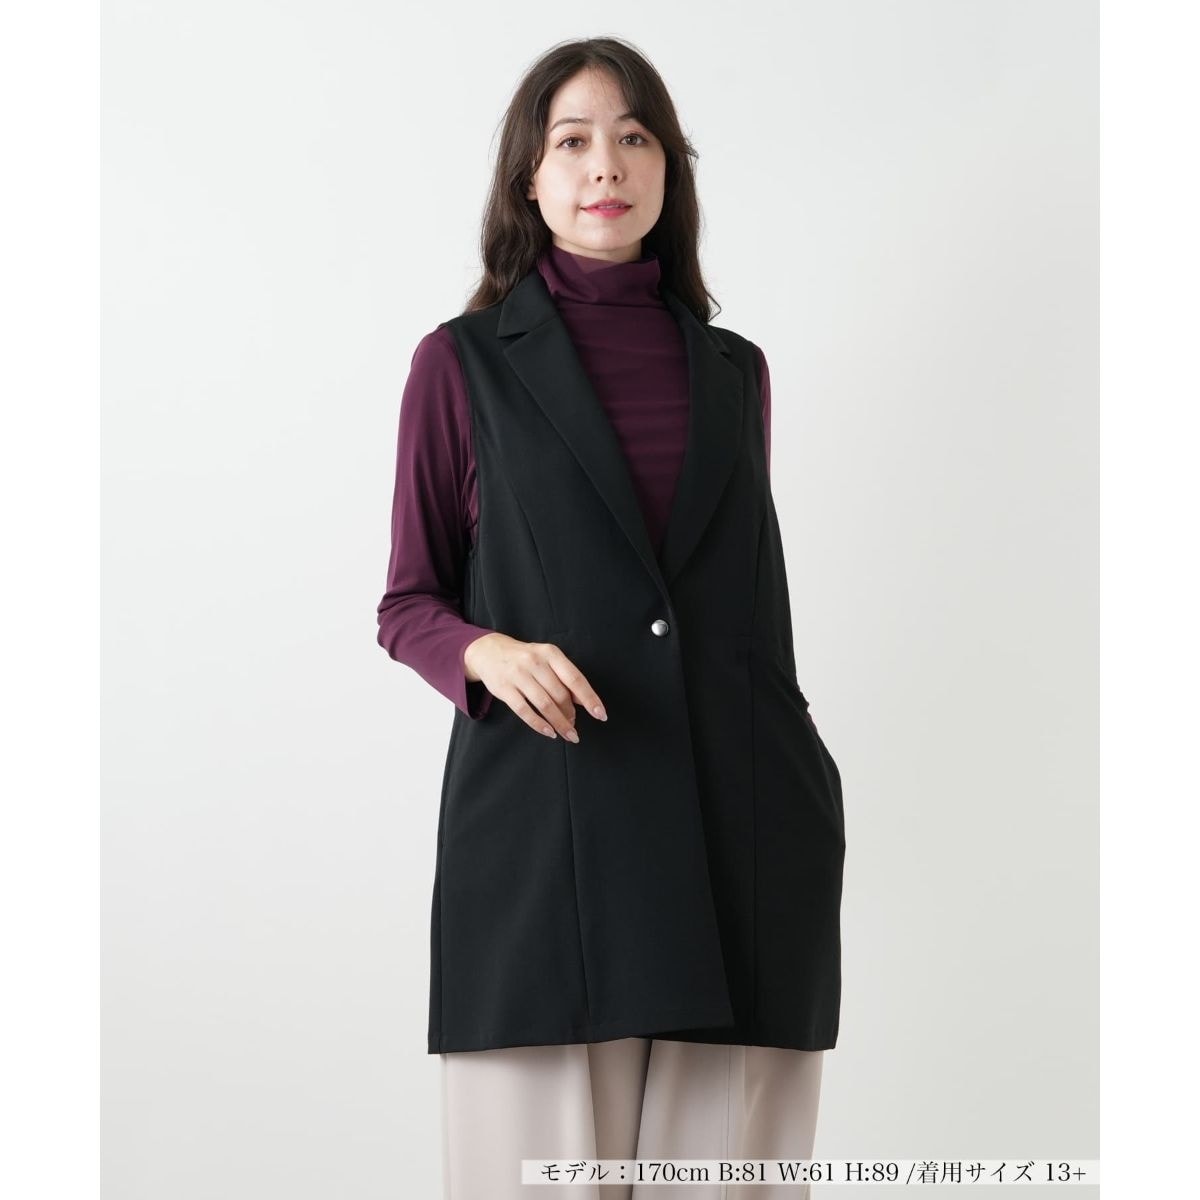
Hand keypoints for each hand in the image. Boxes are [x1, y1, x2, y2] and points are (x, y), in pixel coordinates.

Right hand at [463, 632, 606, 741]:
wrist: (489, 651)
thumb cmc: (526, 658)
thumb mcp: (547, 659)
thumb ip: (565, 677)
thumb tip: (585, 701)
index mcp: (550, 653)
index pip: (574, 678)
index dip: (589, 698)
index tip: (600, 714)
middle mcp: (535, 662)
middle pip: (560, 695)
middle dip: (571, 715)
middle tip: (575, 727)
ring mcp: (518, 675)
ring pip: (545, 705)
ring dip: (560, 723)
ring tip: (569, 734)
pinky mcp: (504, 689)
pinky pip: (524, 711)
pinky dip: (539, 724)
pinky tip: (549, 732)